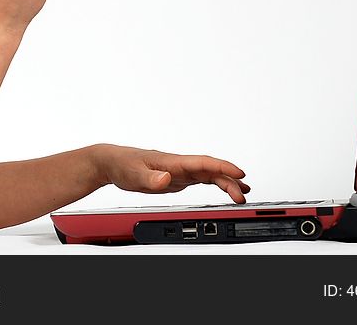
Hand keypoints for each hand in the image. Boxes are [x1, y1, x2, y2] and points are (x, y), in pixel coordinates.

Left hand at [94, 144, 250, 202]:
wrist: (112, 163)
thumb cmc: (122, 164)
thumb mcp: (134, 174)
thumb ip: (151, 178)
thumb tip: (165, 179)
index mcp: (172, 162)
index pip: (203, 162)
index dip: (223, 167)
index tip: (239, 173)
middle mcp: (179, 165)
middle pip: (211, 170)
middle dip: (229, 181)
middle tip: (243, 195)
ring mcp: (180, 171)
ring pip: (209, 175)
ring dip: (226, 182)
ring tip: (243, 193)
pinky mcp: (177, 178)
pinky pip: (202, 179)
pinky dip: (216, 183)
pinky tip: (225, 189)